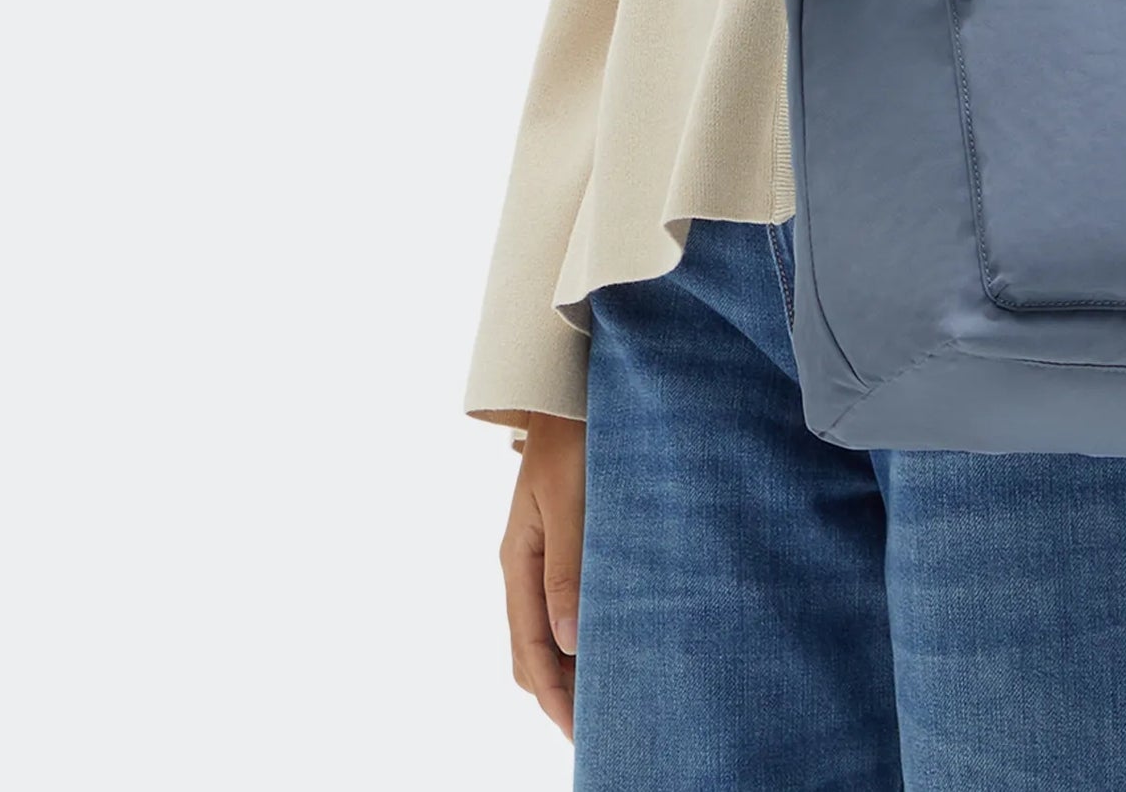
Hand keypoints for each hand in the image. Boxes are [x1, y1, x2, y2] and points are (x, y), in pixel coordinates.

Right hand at [499, 411, 584, 740]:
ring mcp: (539, 556)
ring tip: (605, 700)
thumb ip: (571, 568)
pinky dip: (577, 638)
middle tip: (598, 731)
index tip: (580, 732)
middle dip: (557, 695)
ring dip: (568, 671)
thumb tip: (570, 640)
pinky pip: (560, 607)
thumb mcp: (573, 501)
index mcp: (519, 561)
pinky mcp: (561, 544)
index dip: (554, 695)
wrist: (570, 392)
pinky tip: (606, 646)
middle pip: (530, 652)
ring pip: (544, 634)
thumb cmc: (576, 438)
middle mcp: (524, 565)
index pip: (529, 649)